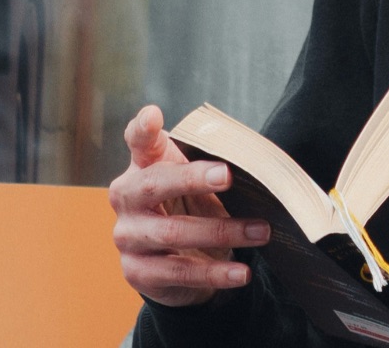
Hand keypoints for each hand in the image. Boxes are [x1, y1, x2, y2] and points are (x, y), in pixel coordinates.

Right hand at [109, 105, 270, 308]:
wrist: (179, 262)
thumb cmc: (191, 206)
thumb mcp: (200, 183)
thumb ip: (214, 167)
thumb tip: (256, 163)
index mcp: (143, 166)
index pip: (137, 142)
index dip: (143, 129)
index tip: (153, 116)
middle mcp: (127, 198)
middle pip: (154, 184)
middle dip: (193, 179)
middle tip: (230, 176)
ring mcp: (128, 235)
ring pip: (173, 232)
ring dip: (222, 232)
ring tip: (261, 231)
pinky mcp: (137, 271)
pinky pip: (179, 272)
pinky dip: (215, 272)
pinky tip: (241, 273)